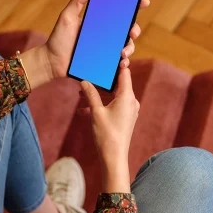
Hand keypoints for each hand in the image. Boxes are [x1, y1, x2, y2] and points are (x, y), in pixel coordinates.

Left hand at [45, 0, 149, 78]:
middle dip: (135, 30)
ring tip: (123, 52)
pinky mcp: (103, 64)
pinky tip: (121, 63)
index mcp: (99, 22)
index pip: (119, 13)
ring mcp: (105, 50)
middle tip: (132, 32)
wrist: (51, 62)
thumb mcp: (66, 17)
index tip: (143, 2)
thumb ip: (77, 1)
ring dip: (130, 48)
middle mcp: (105, 36)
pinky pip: (116, 63)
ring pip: (125, 47)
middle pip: (127, 31)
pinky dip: (122, 63)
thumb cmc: (57, 39)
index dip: (134, 7)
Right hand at [80, 68, 138, 192]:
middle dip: (101, 81)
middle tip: (88, 74)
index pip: (124, 73)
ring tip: (81, 94)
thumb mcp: (96, 112)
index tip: (108, 55)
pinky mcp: (125, 118)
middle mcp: (131, 101)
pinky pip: (112, 105)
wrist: (114, 157)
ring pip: (112, 96)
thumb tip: (84, 81)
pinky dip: (101, 105)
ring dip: (98, 95)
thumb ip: (90, 94)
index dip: (116, 64)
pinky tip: (84, 110)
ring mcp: (129, 110)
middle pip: (117, 84)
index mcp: (127, 96)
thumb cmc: (106, 134)